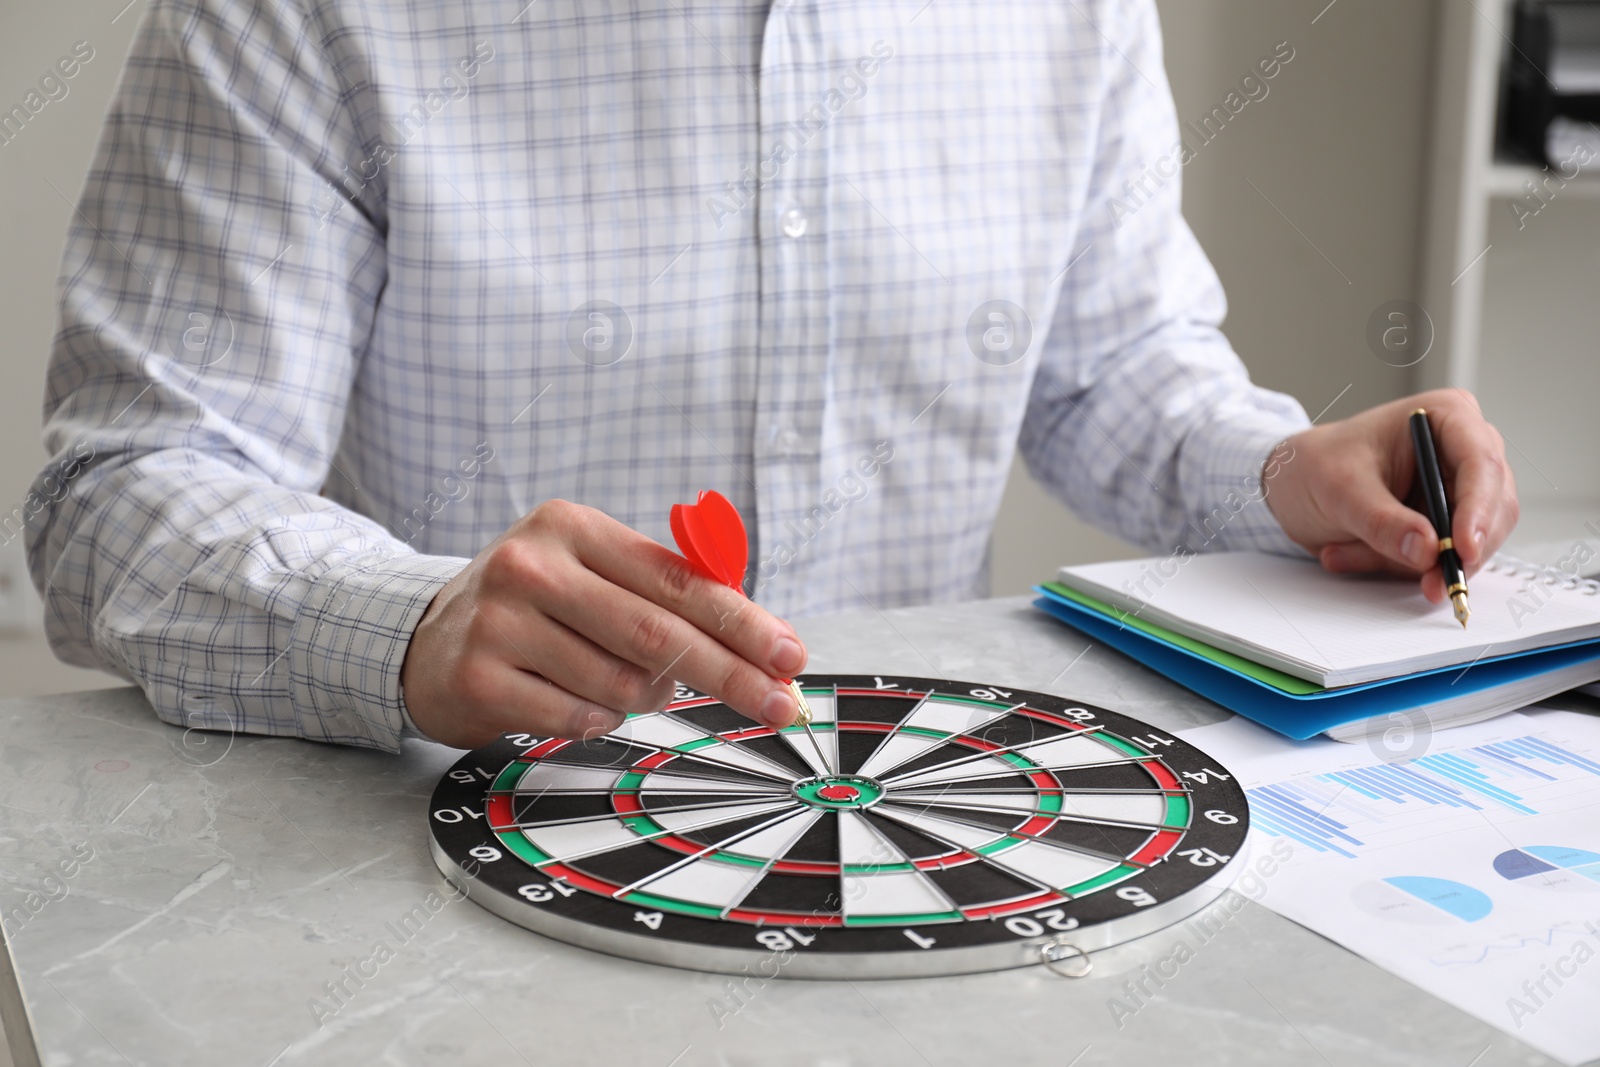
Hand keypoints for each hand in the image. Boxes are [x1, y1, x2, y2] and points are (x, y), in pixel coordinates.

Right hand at [399, 500, 807, 748]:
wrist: (430, 639)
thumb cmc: (539, 608)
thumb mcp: (594, 575)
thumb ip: (668, 594)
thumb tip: (763, 643)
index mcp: (573, 526)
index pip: (677, 580)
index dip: (743, 622)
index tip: (790, 656)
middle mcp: (533, 564)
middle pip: (658, 635)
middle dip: (730, 676)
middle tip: (779, 706)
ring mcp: (499, 620)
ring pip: (621, 684)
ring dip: (642, 698)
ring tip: (610, 679)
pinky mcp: (478, 676)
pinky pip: (577, 717)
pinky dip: (596, 718)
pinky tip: (572, 698)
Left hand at [1263, 389, 1518, 601]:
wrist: (1291, 483)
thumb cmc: (1315, 465)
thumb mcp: (1339, 489)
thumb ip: (1382, 521)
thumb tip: (1427, 549)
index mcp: (1447, 416)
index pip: (1482, 464)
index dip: (1479, 511)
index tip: (1463, 550)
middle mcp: (1464, 451)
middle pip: (1492, 510)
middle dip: (1453, 551)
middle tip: (1424, 582)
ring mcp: (1458, 491)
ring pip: (1468, 544)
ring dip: (1408, 563)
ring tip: (1345, 551)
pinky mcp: (1444, 525)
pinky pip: (1438, 561)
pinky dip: (1396, 568)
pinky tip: (1348, 553)